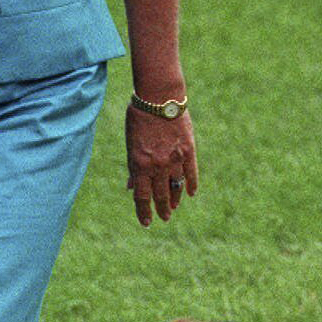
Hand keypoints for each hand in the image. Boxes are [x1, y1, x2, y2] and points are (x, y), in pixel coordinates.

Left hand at [125, 102, 197, 224]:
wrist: (159, 99)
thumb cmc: (139, 118)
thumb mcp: (131, 144)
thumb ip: (134, 167)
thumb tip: (132, 187)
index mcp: (139, 164)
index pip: (142, 197)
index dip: (143, 212)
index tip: (146, 222)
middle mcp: (157, 166)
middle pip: (159, 195)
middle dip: (161, 209)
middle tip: (164, 217)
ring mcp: (174, 159)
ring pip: (176, 187)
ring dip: (175, 199)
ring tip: (174, 207)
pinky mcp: (188, 151)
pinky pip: (191, 174)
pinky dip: (191, 185)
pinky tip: (191, 193)